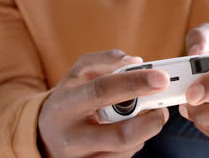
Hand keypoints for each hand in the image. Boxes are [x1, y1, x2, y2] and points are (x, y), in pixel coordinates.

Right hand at [38, 50, 169, 157]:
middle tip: (162, 107)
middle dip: (151, 120)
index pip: (103, 91)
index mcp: (66, 104)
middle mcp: (72, 136)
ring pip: (127, 149)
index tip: (161, 78)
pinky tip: (131, 130)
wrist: (46, 136)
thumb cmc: (70, 99)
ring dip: (145, 131)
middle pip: (121, 135)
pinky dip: (137, 142)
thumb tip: (136, 61)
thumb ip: (106, 60)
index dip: (135, 83)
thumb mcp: (79, 73)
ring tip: (144, 116)